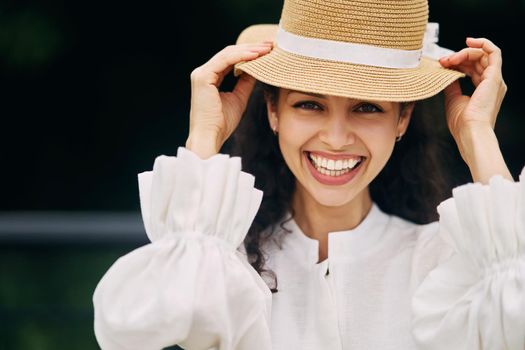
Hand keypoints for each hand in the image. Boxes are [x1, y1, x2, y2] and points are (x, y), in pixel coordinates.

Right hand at [186, 42, 272, 158]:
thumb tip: (257, 70)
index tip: (268, 51)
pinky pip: (225, 60)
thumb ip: (245, 83)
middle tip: (270, 44)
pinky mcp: (203, 77)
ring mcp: (201, 74)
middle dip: (252, 48)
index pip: (231, 59)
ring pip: (228, 54)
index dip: (249, 53)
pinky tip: (256, 55)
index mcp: (210, 78)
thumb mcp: (239, 99)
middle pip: (230, 53)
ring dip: (249, 49)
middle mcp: (203, 73)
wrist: (210, 137)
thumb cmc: (222, 123)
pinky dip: (241, 56)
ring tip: (267, 48)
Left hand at [439, 37, 506, 141]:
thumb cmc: (462, 122)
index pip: (472, 69)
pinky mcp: (494, 76)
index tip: (443, 64)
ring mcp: (495, 79)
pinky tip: (469, 41)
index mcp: (484, 90)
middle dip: (458, 57)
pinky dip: (482, 43)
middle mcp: (492, 83)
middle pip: (477, 60)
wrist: (470, 131)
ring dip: (464, 53)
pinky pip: (493, 52)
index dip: (457, 63)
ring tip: (449, 59)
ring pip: (483, 55)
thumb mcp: (452, 99)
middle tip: (443, 61)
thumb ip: (452, 84)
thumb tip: (447, 72)